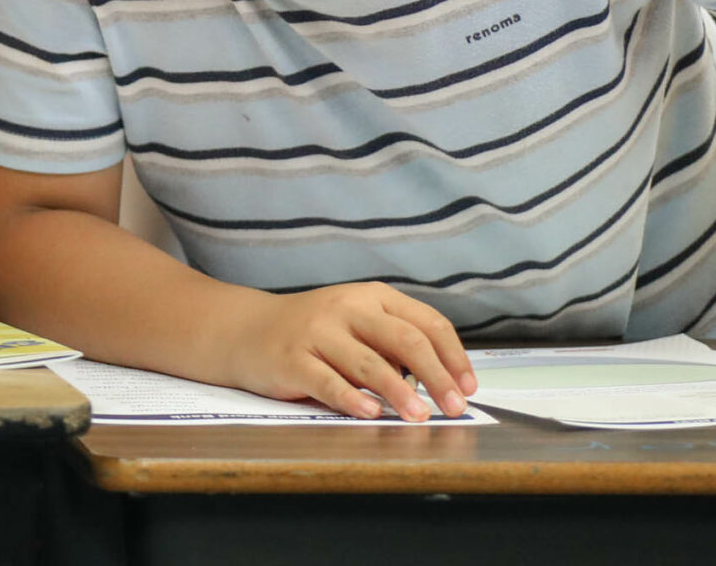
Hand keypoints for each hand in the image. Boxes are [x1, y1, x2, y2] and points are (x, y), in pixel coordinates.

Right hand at [222, 282, 476, 420]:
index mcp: (372, 297)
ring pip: (369, 363)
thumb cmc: (314, 332)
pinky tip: (371, 413)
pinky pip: (327, 382)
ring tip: (420, 417)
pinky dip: (352, 399)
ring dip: (400, 393)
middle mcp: (347, 308)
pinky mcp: (292, 359)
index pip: (426, 323)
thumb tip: (441, 383)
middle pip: (406, 341)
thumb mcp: (357, 323)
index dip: (453, 357)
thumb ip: (394, 344)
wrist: (246, 329)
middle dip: (437, 377)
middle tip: (455, 407)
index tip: (468, 387)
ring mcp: (318, 332)